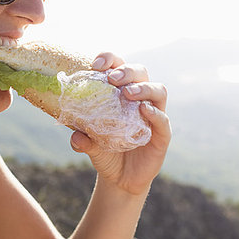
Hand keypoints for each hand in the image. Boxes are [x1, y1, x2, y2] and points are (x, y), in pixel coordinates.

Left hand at [70, 52, 171, 195]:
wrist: (120, 179)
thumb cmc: (106, 153)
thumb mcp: (90, 146)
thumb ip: (82, 140)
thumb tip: (75, 136)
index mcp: (121, 93)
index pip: (119, 66)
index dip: (110, 59)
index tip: (96, 64)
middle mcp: (140, 99)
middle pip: (141, 73)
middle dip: (127, 70)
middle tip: (112, 79)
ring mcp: (154, 115)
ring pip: (158, 90)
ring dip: (143, 88)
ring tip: (128, 93)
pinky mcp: (163, 135)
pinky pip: (163, 119)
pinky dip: (155, 113)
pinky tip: (144, 110)